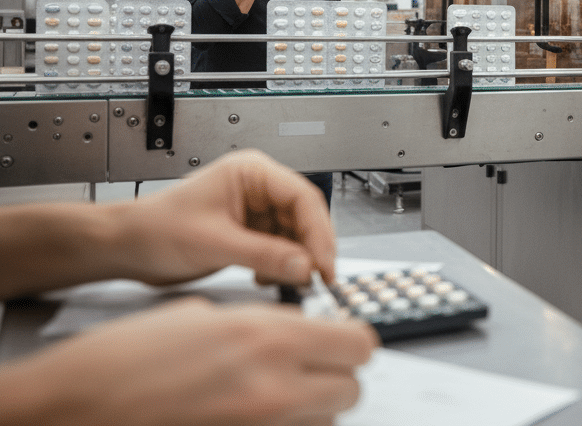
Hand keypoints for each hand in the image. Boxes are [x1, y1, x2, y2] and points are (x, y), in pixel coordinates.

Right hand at [0, 298, 376, 425]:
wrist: (71, 410)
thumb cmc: (120, 363)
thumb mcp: (200, 316)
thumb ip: (260, 324)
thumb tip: (293, 333)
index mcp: (268, 339)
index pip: (359, 343)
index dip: (349, 341)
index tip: (338, 339)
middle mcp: (274, 389)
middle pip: (351, 389)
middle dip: (334, 377)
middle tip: (308, 368)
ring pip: (325, 422)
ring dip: (311, 408)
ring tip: (271, 394)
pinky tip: (250, 414)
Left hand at [120, 149, 336, 285]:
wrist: (126, 247)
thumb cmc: (155, 229)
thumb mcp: (214, 242)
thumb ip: (263, 254)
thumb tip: (304, 266)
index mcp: (252, 173)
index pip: (302, 197)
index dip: (319, 231)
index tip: (324, 263)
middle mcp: (258, 189)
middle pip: (304, 216)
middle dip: (311, 248)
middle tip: (319, 277)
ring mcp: (255, 211)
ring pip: (295, 235)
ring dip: (296, 260)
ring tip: (293, 280)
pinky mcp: (250, 233)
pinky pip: (280, 249)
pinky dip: (281, 266)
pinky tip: (268, 278)